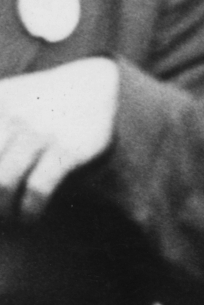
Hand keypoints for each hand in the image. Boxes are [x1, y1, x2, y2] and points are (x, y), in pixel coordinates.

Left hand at [0, 59, 119, 219]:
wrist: (94, 85)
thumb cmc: (44, 101)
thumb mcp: (5, 98)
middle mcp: (9, 115)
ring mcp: (37, 133)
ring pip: (3, 182)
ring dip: (4, 210)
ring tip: (10, 218)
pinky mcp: (66, 150)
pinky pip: (37, 189)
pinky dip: (28, 210)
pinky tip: (29, 217)